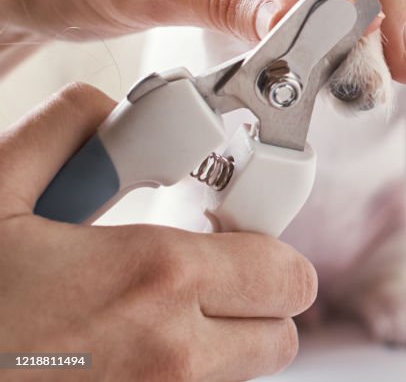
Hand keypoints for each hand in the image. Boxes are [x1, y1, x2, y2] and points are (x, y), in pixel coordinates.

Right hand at [0, 84, 317, 379]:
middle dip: (258, 296)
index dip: (266, 245)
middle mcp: (171, 354)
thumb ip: (59, 132)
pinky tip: (122, 339)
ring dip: (222, 336)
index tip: (228, 230)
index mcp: (154, 278)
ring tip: (155, 304)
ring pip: (241, 372)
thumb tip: (104, 109)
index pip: (287, 272)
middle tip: (206, 268)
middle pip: (280, 333)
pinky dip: (181, 368)